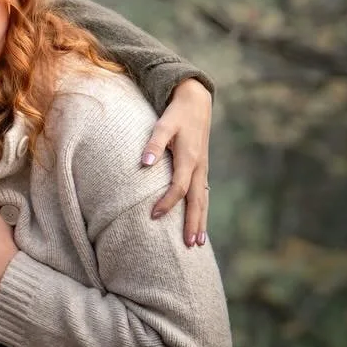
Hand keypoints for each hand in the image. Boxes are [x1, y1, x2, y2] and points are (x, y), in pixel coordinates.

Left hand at [143, 78, 210, 247]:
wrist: (196, 102)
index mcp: (189, 158)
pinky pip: (203, 194)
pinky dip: (202, 209)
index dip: (166, 203)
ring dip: (201, 221)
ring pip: (203, 200)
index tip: (153, 216)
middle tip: (190, 245)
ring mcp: (202, 168)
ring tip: (198, 242)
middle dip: (194, 223)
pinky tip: (200, 222)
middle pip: (197, 201)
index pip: (178, 188)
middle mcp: (199, 167)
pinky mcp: (202, 168)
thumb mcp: (163, 124)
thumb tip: (144, 162)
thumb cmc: (176, 114)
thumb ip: (153, 143)